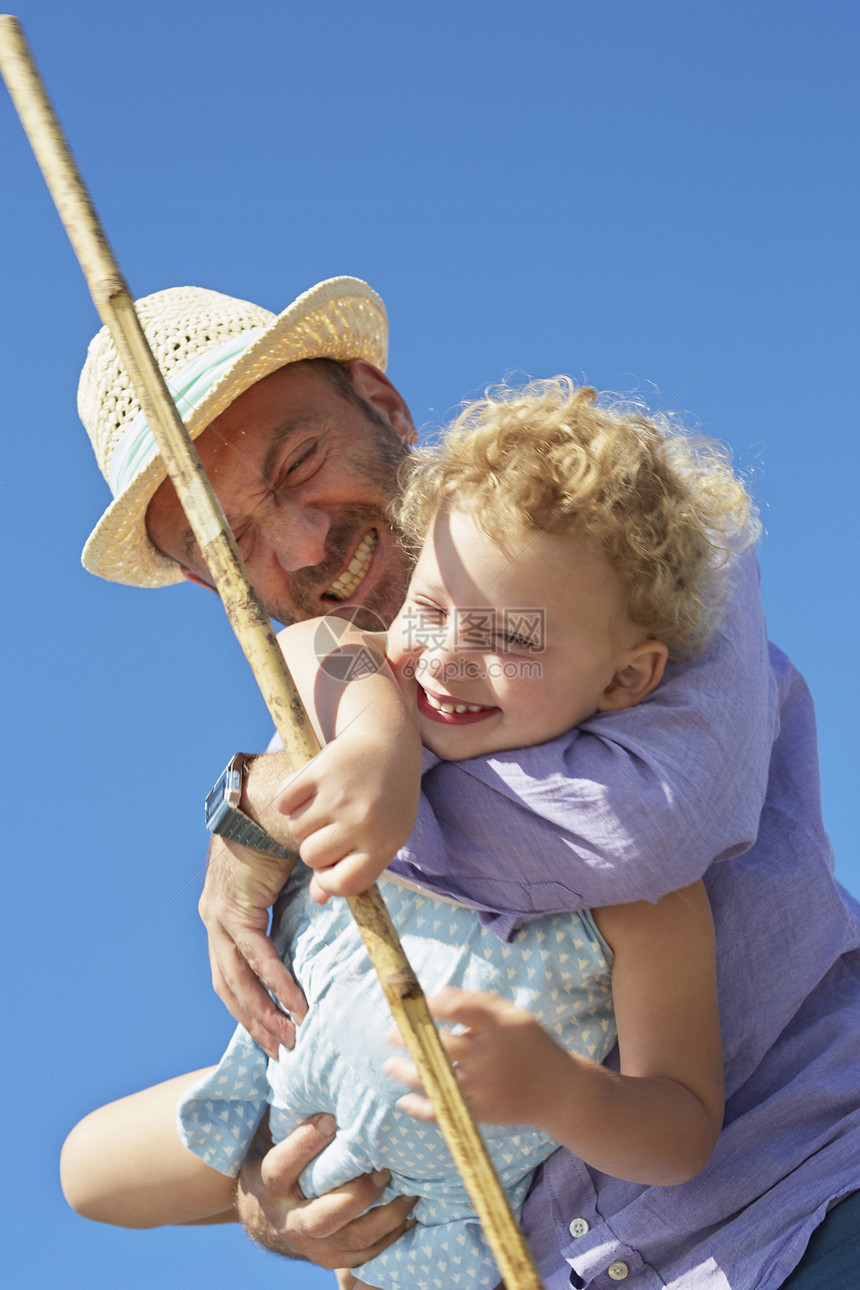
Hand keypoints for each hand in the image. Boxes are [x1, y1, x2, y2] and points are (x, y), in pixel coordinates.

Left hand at [199, 831, 304, 1056]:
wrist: (263, 807)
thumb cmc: (275, 839)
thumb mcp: (278, 886)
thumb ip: (288, 912)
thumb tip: (312, 930)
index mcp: (221, 918)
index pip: (229, 975)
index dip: (247, 1007)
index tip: (270, 1032)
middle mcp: (214, 921)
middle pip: (229, 987)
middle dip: (254, 1022)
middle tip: (280, 1050)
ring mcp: (219, 917)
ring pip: (238, 979)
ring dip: (265, 1011)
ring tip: (290, 1035)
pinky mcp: (235, 909)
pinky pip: (256, 955)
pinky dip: (276, 981)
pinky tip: (294, 1002)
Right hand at [236, 1114, 416, 1268]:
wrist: (267, 1217)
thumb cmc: (279, 1161)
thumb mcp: (271, 1138)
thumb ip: (289, 1112)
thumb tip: (307, 1058)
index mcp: (269, 1184)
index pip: (282, 1166)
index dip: (306, 1143)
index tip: (332, 1118)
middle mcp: (288, 1219)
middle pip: (322, 1217)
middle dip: (357, 1194)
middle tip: (384, 1168)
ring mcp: (311, 1246)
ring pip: (352, 1239)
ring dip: (385, 1216)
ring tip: (409, 1190)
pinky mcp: (331, 1260)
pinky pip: (366, 1254)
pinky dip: (391, 1235)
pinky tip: (410, 1213)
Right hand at [277, 729, 419, 904]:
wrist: (388, 740)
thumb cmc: (388, 796)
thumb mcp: (386, 835)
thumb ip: (356, 868)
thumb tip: (318, 898)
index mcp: (384, 841)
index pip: (344, 884)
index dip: (329, 881)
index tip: (329, 867)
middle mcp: (362, 821)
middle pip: (312, 856)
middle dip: (314, 846)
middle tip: (328, 828)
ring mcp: (339, 795)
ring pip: (295, 831)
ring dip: (302, 822)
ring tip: (322, 807)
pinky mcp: (319, 771)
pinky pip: (283, 802)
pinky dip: (288, 800)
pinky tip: (308, 791)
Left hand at [384, 987, 570, 1127]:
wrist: (559, 1091)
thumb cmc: (531, 1046)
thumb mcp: (513, 1016)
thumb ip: (478, 1003)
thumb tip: (439, 993)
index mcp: (501, 1025)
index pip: (461, 1008)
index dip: (432, 1004)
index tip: (413, 1003)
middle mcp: (491, 1054)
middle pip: (442, 1044)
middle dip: (410, 1038)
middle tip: (389, 1035)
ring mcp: (486, 1086)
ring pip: (437, 1078)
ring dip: (406, 1072)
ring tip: (388, 1065)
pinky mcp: (483, 1112)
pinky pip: (445, 1111)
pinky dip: (420, 1109)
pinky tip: (402, 1101)